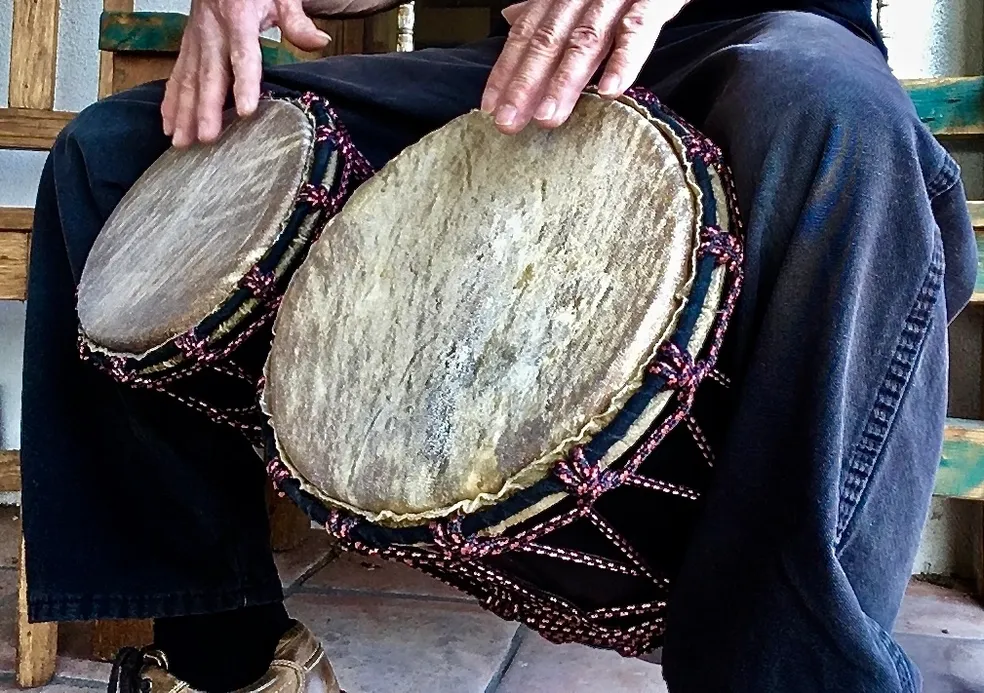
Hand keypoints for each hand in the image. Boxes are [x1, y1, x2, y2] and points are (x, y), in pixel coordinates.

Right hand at [163, 0, 329, 147]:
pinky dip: (171, 101)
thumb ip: (296, 21)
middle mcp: (213, 32)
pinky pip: (177, 75)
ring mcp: (196, 41)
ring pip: (189, 79)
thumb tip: (320, 41)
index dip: (244, 84)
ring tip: (182, 141)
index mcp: (238, 19)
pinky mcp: (187, 47)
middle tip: (207, 137)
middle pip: (210, 75)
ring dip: (184, 112)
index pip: (243, 56)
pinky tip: (169, 124)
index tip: (245, 111)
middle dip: (206, 108)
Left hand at [482, 0, 683, 133]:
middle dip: (525, 84)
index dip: (506, 71)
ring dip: (564, 81)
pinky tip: (610, 91)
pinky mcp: (652, 1)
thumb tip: (511, 18)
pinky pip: (636, 32)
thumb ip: (547, 8)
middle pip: (548, 42)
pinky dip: (623, 61)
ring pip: (585, 41)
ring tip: (548, 116)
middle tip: (509, 122)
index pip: (525, 34)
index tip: (491, 108)